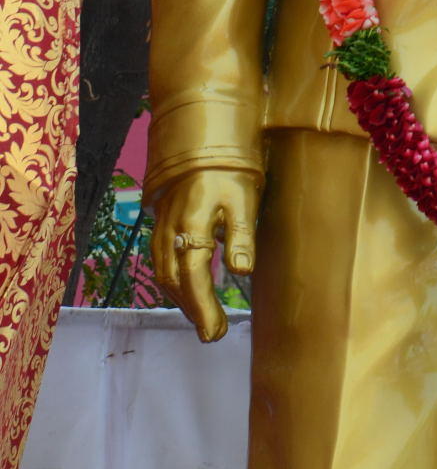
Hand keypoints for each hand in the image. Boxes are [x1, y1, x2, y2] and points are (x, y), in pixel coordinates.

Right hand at [152, 169, 260, 342]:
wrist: (201, 136)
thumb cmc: (228, 167)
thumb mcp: (243, 197)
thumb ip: (241, 235)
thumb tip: (242, 272)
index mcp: (192, 226)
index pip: (194, 278)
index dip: (203, 309)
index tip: (216, 333)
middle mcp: (170, 230)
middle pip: (175, 281)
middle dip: (193, 310)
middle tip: (213, 333)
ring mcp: (162, 226)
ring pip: (164, 272)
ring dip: (181, 298)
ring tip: (202, 318)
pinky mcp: (161, 221)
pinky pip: (160, 259)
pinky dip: (172, 281)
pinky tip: (185, 288)